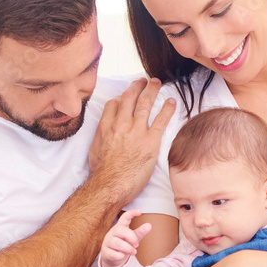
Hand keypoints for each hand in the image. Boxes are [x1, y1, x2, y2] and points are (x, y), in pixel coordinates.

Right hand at [88, 78, 175, 204]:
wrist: (109, 186)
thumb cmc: (101, 173)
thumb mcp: (95, 149)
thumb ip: (102, 135)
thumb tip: (106, 131)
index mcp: (106, 126)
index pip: (114, 103)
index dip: (121, 97)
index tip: (127, 95)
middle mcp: (121, 125)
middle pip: (130, 97)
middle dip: (137, 86)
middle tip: (144, 80)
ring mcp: (136, 132)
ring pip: (145, 104)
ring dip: (152, 90)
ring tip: (157, 83)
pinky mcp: (150, 142)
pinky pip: (161, 120)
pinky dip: (167, 109)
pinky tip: (171, 101)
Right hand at [100, 209, 152, 266]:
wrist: (113, 257)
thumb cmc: (124, 244)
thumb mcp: (133, 238)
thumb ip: (140, 232)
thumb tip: (149, 225)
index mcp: (120, 227)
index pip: (124, 217)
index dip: (131, 213)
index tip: (140, 211)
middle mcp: (112, 233)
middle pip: (121, 230)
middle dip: (131, 237)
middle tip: (137, 244)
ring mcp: (107, 242)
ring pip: (117, 243)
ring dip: (128, 248)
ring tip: (134, 252)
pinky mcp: (105, 252)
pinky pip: (113, 254)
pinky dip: (120, 256)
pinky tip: (123, 256)